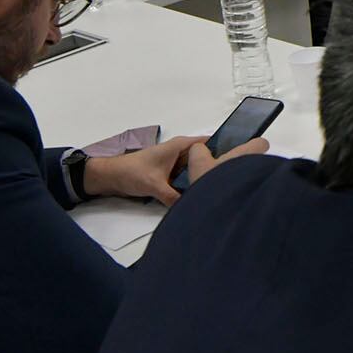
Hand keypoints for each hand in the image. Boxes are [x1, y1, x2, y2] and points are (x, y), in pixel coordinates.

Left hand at [81, 135, 268, 206]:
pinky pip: (191, 179)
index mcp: (182, 145)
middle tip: (237, 181)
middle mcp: (183, 153)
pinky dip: (196, 185)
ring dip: (207, 178)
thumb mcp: (154, 185)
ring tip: (225, 189)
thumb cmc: (131, 172)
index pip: (211, 143)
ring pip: (200, 169)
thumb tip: (193, 208)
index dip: (227, 149)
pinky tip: (205, 196)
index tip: (242, 160)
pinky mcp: (174, 175)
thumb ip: (174, 197)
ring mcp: (179, 164)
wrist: (109, 177)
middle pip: (208, 158)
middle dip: (220, 167)